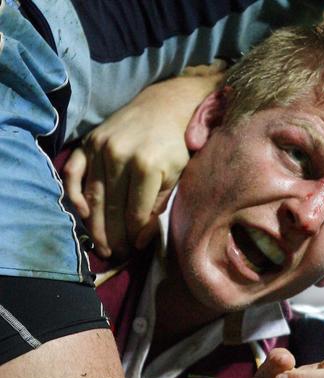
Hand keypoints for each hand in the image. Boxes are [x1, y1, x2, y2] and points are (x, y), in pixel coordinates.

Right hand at [63, 62, 226, 258]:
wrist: (168, 105)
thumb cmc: (178, 144)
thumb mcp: (179, 175)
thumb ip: (160, 206)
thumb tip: (141, 239)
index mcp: (146, 166)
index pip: (135, 212)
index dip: (134, 235)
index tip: (133, 249)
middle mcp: (119, 156)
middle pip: (110, 207)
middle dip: (112, 236)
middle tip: (114, 255)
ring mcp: (101, 147)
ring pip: (92, 195)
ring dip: (94, 224)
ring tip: (100, 245)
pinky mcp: (90, 141)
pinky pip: (74, 172)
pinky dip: (73, 194)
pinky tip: (80, 213)